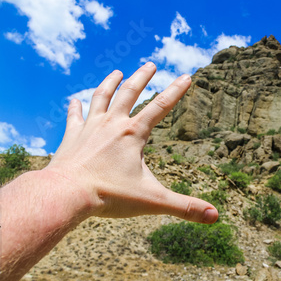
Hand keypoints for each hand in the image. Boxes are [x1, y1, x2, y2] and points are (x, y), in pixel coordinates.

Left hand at [44, 63, 217, 222]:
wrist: (65, 195)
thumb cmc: (109, 196)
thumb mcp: (153, 201)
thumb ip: (185, 207)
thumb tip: (215, 216)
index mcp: (134, 134)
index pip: (161, 106)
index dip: (176, 90)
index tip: (186, 75)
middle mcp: (113, 124)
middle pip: (130, 93)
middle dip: (142, 77)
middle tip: (150, 64)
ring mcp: (90, 128)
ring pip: (102, 97)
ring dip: (111, 83)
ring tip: (117, 72)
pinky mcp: (72, 137)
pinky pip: (74, 116)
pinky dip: (75, 107)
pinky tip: (75, 99)